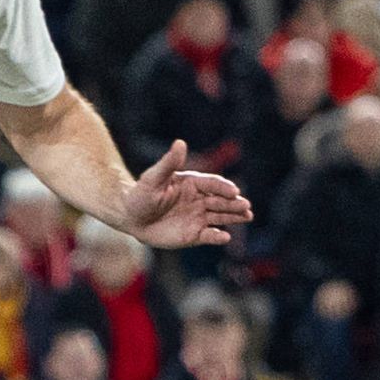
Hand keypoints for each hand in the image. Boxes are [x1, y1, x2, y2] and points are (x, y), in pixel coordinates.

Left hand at [117, 141, 251, 248]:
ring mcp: (198, 217)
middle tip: (246, 206)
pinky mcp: (193, 234)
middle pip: (221, 201)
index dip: (224, 187)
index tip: (234, 191)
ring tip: (247, 216)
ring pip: (220, 216)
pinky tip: (226, 237)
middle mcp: (199, 200)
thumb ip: (169, 162)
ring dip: (234, 217)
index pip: (213, 184)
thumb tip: (180, 142)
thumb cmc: (141, 194)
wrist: (131, 217)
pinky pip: (209, 235)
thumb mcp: (153, 177)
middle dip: (234, 203)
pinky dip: (218, 236)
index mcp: (192, 183)